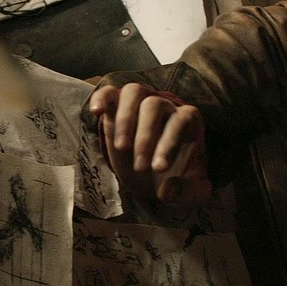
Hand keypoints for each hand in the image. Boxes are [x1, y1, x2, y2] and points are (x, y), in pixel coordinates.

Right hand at [88, 83, 211, 204]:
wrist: (153, 175)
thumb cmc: (174, 178)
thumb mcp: (190, 193)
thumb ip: (188, 193)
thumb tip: (167, 189)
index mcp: (188, 121)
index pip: (181, 120)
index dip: (170, 143)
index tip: (158, 169)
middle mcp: (165, 106)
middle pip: (154, 105)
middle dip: (145, 137)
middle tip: (139, 168)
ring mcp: (140, 103)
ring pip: (134, 92)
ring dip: (125, 119)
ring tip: (121, 147)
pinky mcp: (116, 107)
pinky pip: (110, 92)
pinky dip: (102, 97)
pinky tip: (96, 112)